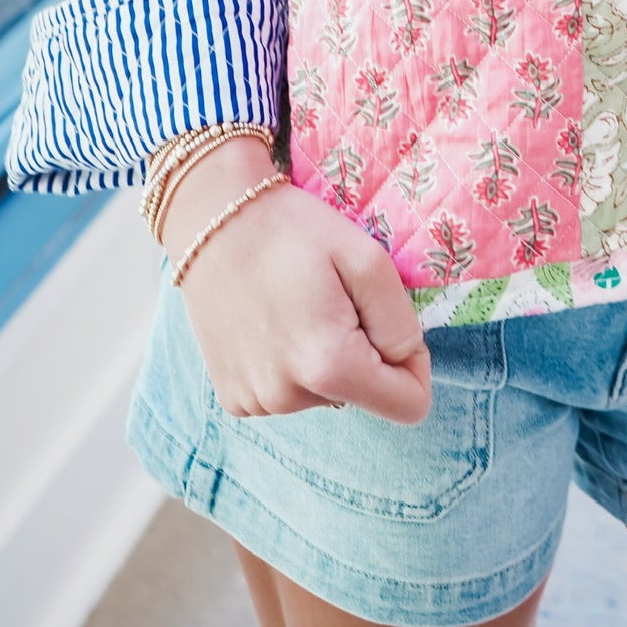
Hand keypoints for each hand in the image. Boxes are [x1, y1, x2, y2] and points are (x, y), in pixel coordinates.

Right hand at [157, 137, 431, 425]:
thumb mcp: (366, 258)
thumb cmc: (295, 230)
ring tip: (299, 305)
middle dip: (363, 351)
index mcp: (329, 366)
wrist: (213, 221)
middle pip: (364, 395)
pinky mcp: (233, 398)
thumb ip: (400, 321)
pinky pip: (290, 392)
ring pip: (327, 393)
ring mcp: (256, 403)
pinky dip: (292, 362)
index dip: (413, 362)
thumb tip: (405, 363)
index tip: (386, 319)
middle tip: (332, 298)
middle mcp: (289, 399)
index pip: (408, 406)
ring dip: (326, 356)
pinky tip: (273, 322)